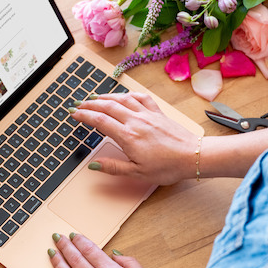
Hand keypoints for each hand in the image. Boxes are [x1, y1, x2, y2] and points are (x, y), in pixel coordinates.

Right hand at [70, 92, 197, 184]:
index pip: (99, 121)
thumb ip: (113, 167)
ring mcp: (147, 115)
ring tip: (94, 97)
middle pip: (107, 106)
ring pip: (122, 99)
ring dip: (106, 96)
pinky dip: (128, 95)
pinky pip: (140, 98)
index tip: (74, 113)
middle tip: (78, 104)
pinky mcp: (157, 113)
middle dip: (89, 104)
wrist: (193, 156)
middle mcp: (136, 121)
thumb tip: (94, 164)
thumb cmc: (168, 166)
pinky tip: (124, 96)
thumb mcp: (137, 173)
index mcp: (128, 136)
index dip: (83, 115)